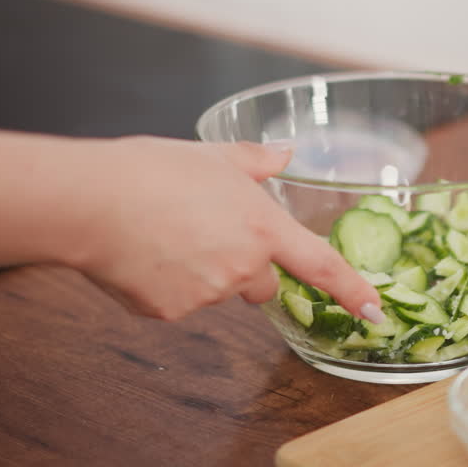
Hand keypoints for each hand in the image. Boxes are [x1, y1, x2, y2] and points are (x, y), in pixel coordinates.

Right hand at [67, 137, 380, 322]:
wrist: (91, 202)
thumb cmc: (150, 170)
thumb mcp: (211, 155)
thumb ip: (254, 160)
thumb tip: (284, 153)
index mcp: (262, 227)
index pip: (322, 266)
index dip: (353, 290)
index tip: (375, 311)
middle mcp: (242, 267)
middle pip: (260, 281)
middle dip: (243, 264)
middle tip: (205, 230)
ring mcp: (207, 295)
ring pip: (217, 291)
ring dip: (202, 272)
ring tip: (163, 234)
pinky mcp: (170, 313)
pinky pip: (179, 303)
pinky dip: (167, 285)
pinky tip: (142, 255)